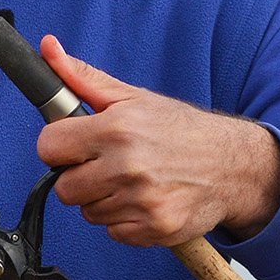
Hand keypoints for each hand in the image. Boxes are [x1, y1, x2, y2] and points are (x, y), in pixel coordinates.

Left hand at [35, 35, 279, 246]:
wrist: (232, 164)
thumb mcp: (131, 97)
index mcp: (116, 129)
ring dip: (104, 200)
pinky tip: (145, 201)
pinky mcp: (155, 228)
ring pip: (88, 212)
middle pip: (64, 188)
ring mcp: (143, 201)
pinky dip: (125, 221)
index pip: (49, 147)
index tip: (76, 146)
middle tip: (106, 166)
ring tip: (131, 182)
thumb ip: (82, 78)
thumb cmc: (178, 129)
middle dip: (79, 178)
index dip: (59, 147)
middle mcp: (128, 166)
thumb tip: (47, 48)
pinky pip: (114, 232)